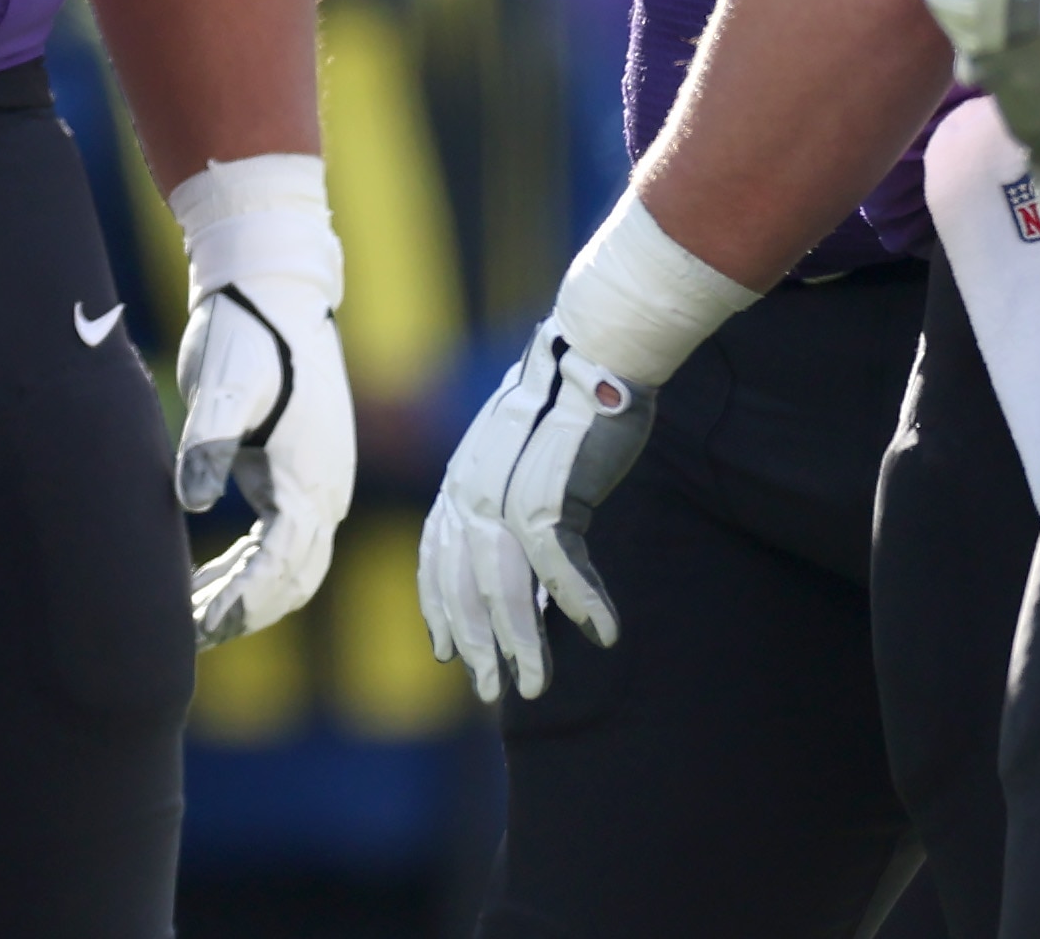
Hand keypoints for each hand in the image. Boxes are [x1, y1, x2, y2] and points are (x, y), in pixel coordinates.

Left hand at [171, 155, 354, 644]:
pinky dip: (248, 568)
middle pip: (294, 580)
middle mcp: (323, 488)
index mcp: (310, 477)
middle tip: (188, 638)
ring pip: (291, 566)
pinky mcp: (299, 469)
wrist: (270, 282)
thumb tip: (195, 501)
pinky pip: (281, 540)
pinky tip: (207, 581)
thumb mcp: (222, 383)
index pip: (283, 566)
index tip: (200, 629)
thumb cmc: (245, 329)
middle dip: (246, 613)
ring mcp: (317, 480)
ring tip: (191, 620)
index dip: (243, 604)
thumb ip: (208, 442)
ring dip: (247, 596)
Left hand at [418, 322, 659, 699]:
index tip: (445, 650)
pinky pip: (559, 565)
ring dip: (521, 642)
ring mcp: (504, 493)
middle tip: (493, 688)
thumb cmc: (567, 401)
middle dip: (476, 643)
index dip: (440, 608)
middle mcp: (470, 489)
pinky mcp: (547, 493)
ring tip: (536, 683)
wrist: (592, 350)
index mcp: (460, 478)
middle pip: (464, 586)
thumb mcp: (520, 454)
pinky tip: (602, 632)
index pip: (436, 557)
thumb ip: (510, 500)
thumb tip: (524, 557)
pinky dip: (581, 601)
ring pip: (503, 588)